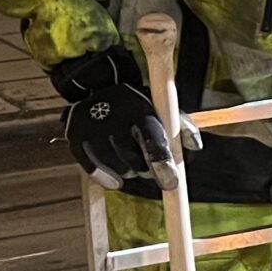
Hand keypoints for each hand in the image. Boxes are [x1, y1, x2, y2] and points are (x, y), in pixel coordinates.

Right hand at [51, 51, 173, 188]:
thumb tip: (194, 146)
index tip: (171, 183)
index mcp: (140, 110)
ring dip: (128, 172)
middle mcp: (115, 118)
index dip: (163, 166)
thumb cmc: (136, 104)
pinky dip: (107, 178)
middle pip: (135, 162)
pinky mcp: (77, 138)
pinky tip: (115, 178)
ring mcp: (93, 129)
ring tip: (129, 159)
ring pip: (117, 169)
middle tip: (146, 164)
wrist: (97, 87)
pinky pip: (93, 170)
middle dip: (146, 169)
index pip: (153, 143)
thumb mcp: (161, 106)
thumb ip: (182, 125)